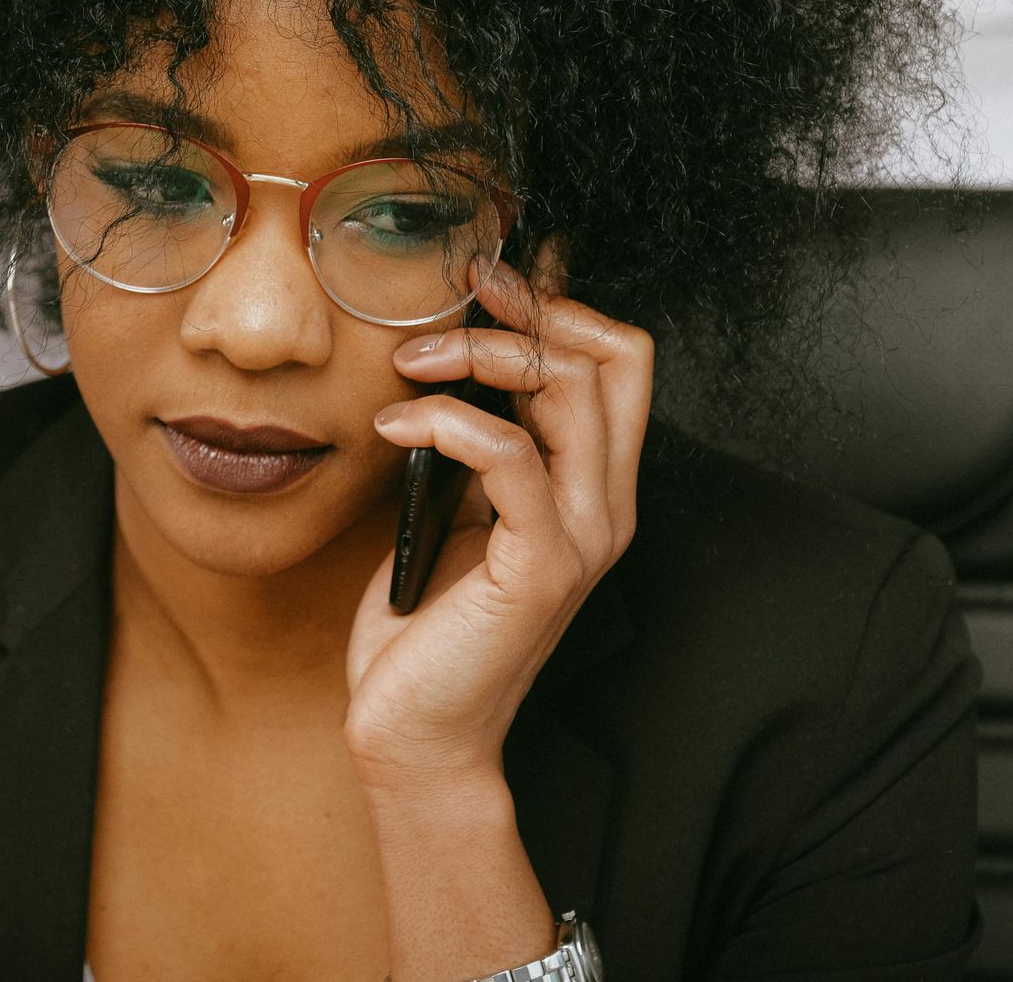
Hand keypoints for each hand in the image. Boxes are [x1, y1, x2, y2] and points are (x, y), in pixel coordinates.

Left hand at [343, 231, 654, 788]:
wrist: (414, 730)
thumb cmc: (424, 622)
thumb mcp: (454, 508)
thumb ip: (476, 444)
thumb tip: (456, 357)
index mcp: (592, 487)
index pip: (620, 359)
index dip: (559, 306)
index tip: (483, 283)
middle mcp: (605, 506)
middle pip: (613, 356)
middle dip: (527, 310)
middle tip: (452, 303)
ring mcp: (581, 537)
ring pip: (568, 390)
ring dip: (479, 356)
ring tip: (407, 364)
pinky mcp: (540, 568)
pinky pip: (510, 457)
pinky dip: (446, 422)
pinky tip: (392, 427)